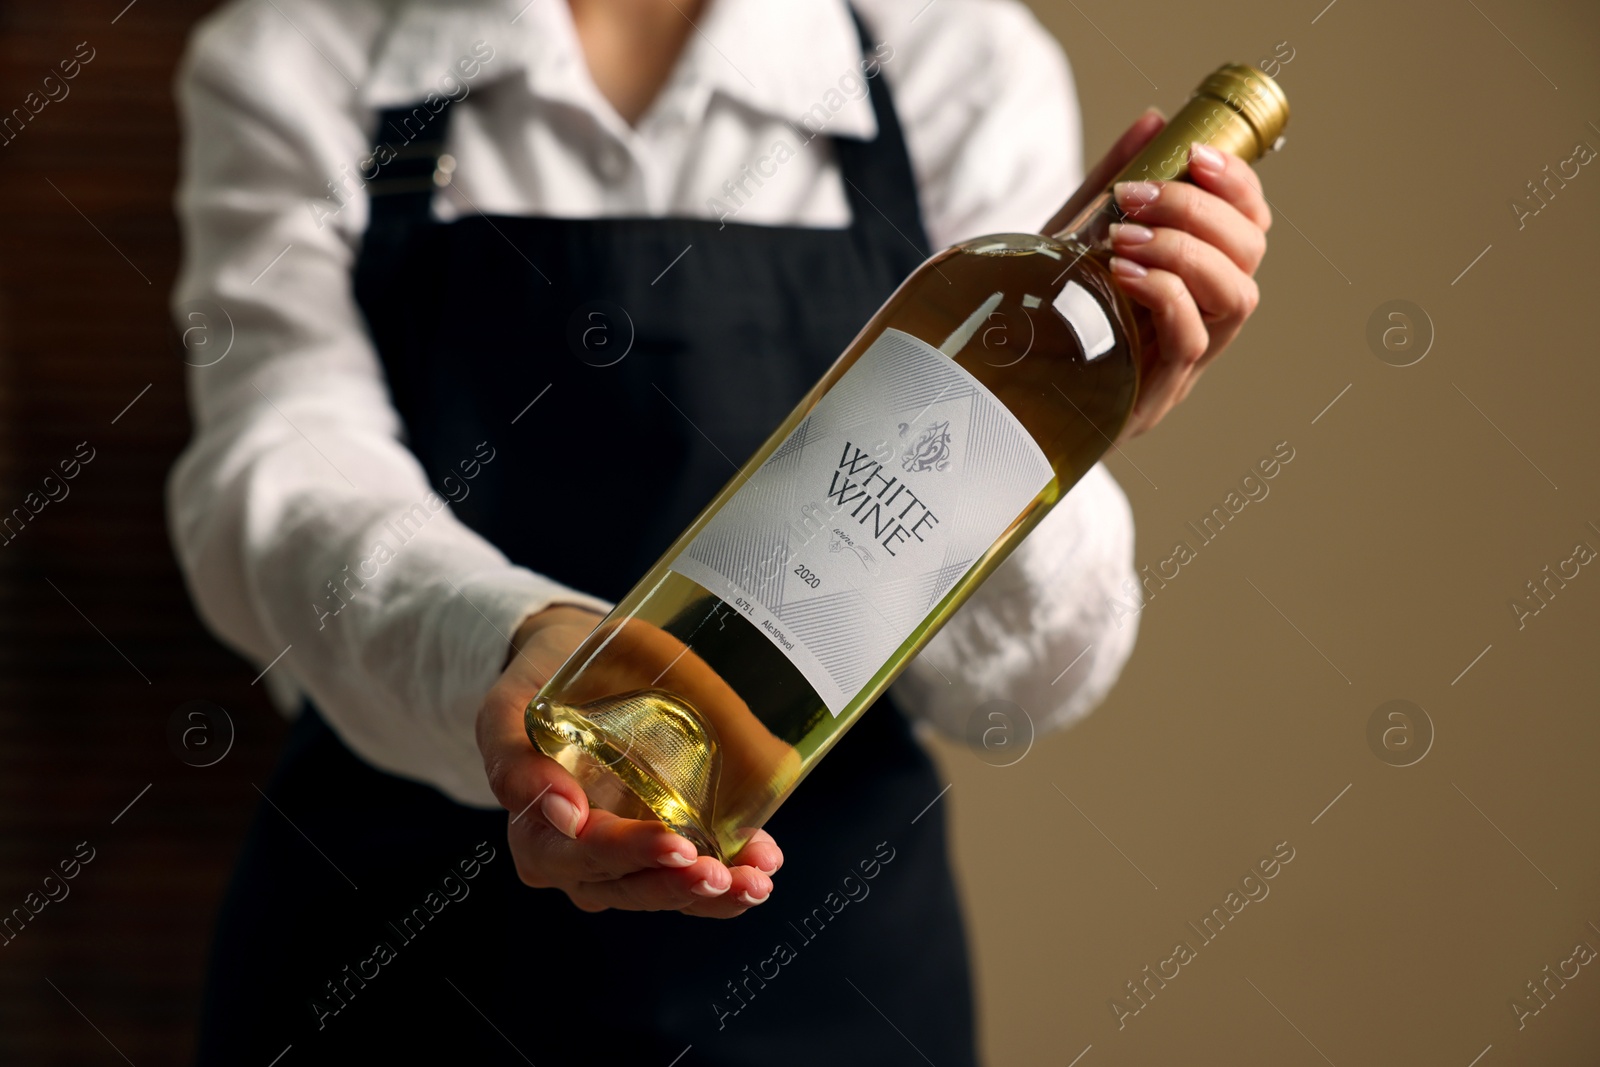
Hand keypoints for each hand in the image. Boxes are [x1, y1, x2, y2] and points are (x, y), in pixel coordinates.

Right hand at [475, 604, 782, 916]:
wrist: (576, 665)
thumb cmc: (539, 685)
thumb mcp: (507, 709)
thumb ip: (512, 758)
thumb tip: (559, 810)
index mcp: (535, 834)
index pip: (581, 855)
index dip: (628, 853)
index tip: (674, 843)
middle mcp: (577, 858)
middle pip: (628, 885)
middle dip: (678, 884)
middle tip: (722, 872)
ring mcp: (622, 858)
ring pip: (663, 889)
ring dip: (713, 892)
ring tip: (756, 879)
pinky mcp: (659, 843)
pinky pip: (689, 873)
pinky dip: (730, 874)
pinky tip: (763, 862)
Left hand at [1047, 109, 1273, 439]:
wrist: (981, 382)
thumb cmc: (1034, 313)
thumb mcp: (1068, 239)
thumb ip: (1109, 185)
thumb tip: (1155, 120)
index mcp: (1191, 283)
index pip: (1249, 227)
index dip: (1238, 186)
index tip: (1195, 153)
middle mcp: (1200, 322)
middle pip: (1250, 257)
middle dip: (1202, 211)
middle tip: (1138, 196)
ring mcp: (1180, 364)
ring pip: (1235, 298)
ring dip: (1186, 250)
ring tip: (1125, 235)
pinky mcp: (1152, 397)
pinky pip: (1189, 341)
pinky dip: (1165, 294)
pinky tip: (1122, 272)